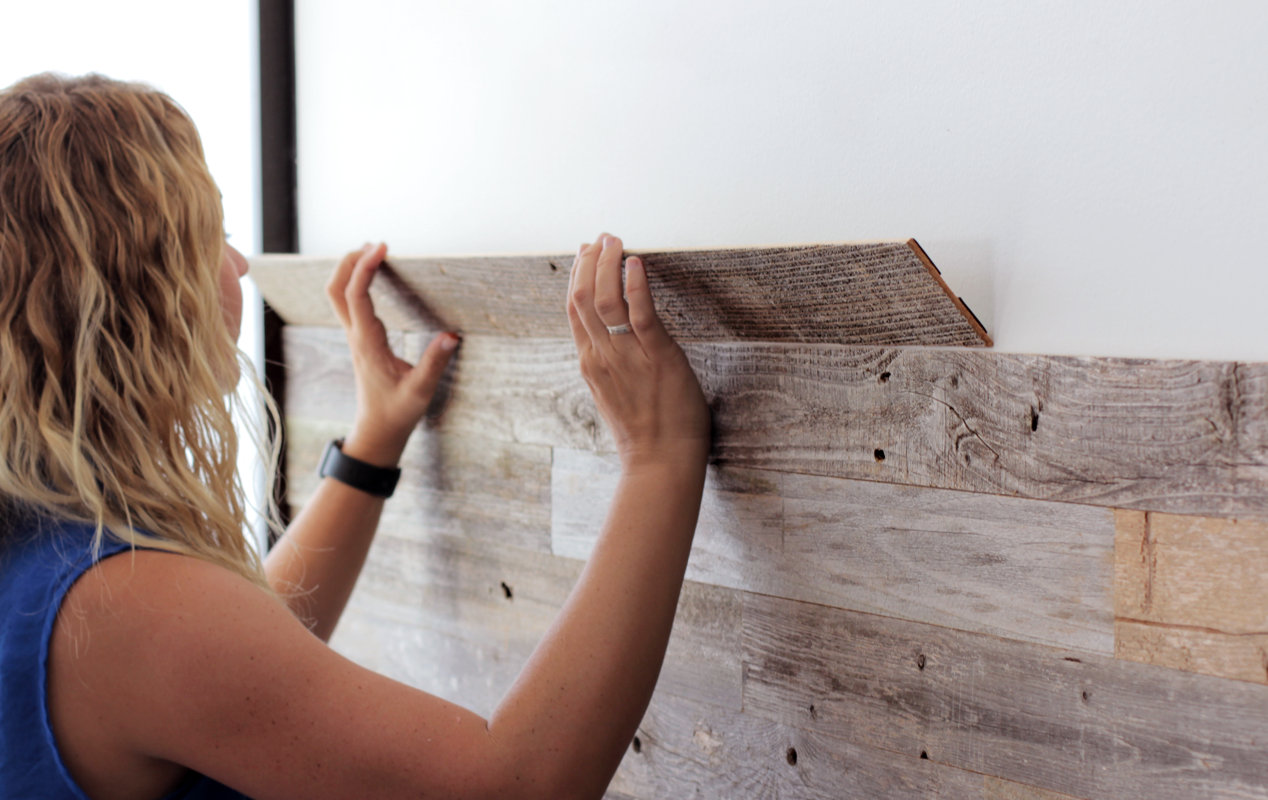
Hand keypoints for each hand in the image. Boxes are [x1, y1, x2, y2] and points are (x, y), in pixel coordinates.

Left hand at [326, 243, 458, 466]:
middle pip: (335, 288)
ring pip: (337, 295)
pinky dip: (355, 283)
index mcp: (368, 343)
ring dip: (349, 270)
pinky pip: (348, 303)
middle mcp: (356, 336)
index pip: (356, 296)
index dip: (365, 267)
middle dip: (349, 261)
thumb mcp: (421, 391)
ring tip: (372, 252)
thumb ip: (434, 363)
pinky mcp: (359, 340)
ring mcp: (355, 337)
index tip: (382, 247)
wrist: (377, 430)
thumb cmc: (397, 412)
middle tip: (374, 244)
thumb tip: (451, 335)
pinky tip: (373, 277)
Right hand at [567, 234, 710, 469]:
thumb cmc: (645, 434)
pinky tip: (637, 264)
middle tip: (603, 238)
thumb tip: (612, 343)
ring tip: (618, 242)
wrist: (660, 463)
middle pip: (583, 297)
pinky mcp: (658, 357)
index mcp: (591, 364)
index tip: (586, 252)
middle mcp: (602, 356)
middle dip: (591, 261)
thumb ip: (610, 366)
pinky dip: (637, 285)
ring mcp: (627, 357)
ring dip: (610, 264)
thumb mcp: (615, 395)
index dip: (578, 275)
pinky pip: (641, 314)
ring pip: (606, 300)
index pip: (574, 309)